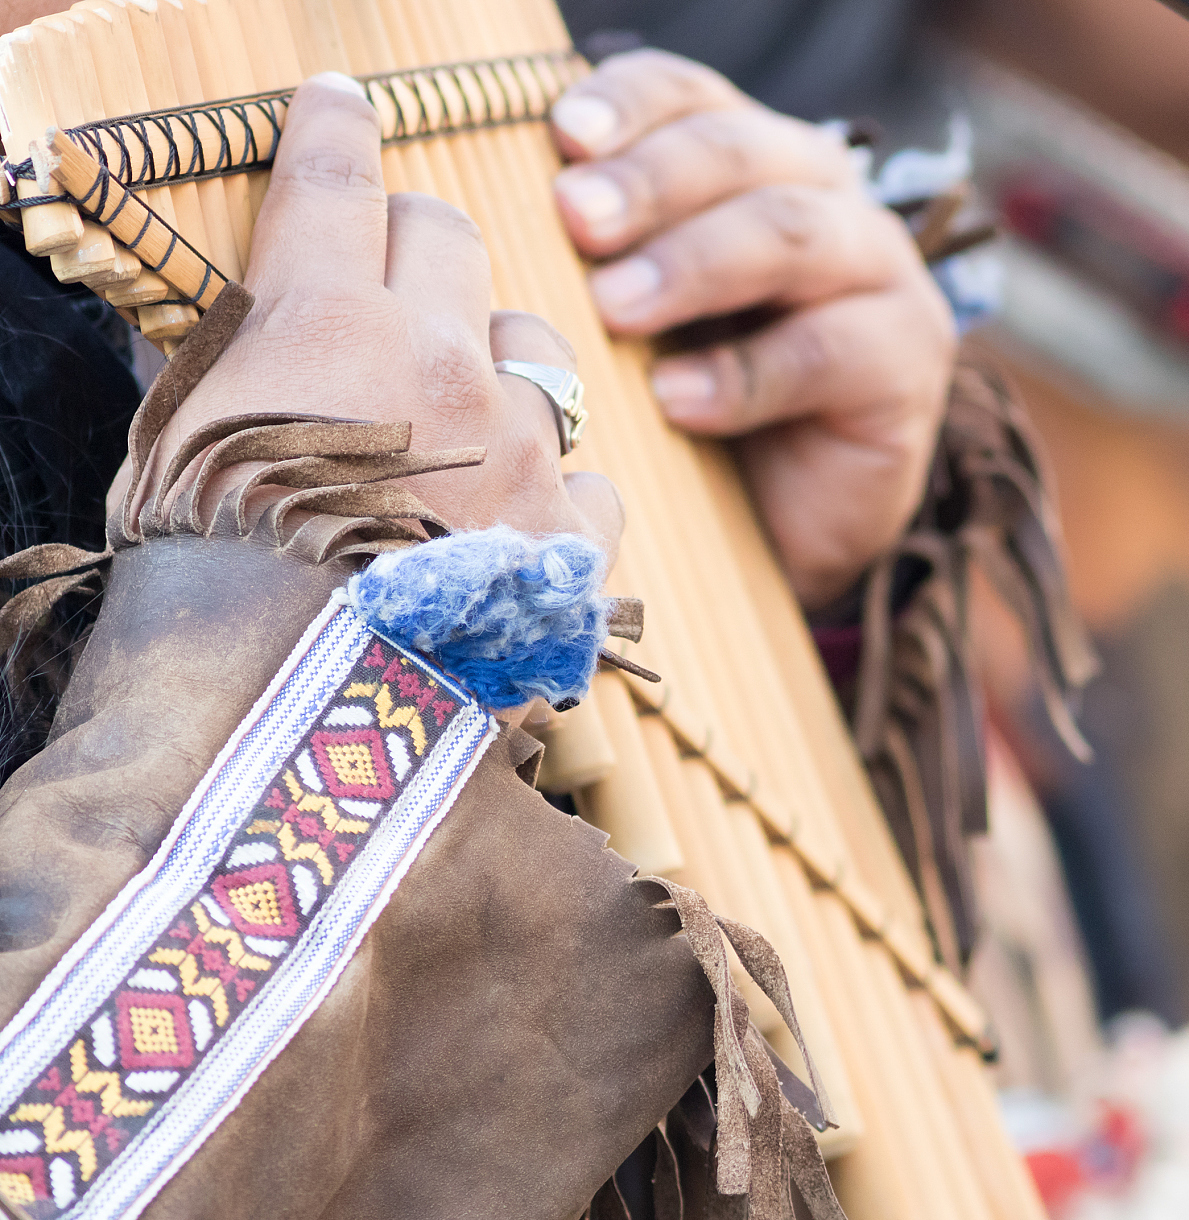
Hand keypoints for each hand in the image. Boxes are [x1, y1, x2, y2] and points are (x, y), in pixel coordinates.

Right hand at [159, 72, 621, 551]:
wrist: (301, 720)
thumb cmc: (212, 589)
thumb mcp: (176, 452)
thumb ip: (227, 368)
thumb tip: (247, 328)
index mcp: (326, 324)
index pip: (332, 182)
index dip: (333, 131)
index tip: (339, 103)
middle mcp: (441, 361)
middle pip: (448, 238)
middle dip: (415, 237)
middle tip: (390, 267)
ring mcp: (523, 447)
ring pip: (535, 345)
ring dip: (498, 357)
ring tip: (464, 410)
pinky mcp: (572, 535)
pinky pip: (586, 477)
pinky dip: (554, 489)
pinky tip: (517, 521)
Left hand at [549, 51, 956, 609]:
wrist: (785, 528)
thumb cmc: (689, 406)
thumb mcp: (633, 316)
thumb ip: (590, 256)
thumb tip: (483, 213)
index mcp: (754, 161)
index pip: (691, 97)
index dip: (630, 105)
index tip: (564, 136)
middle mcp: (829, 199)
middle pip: (742, 153)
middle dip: (651, 181)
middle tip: (575, 217)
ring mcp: (881, 275)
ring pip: (791, 235)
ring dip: (692, 266)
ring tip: (615, 309)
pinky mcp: (908, 362)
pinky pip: (825, 352)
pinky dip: (742, 376)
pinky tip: (675, 402)